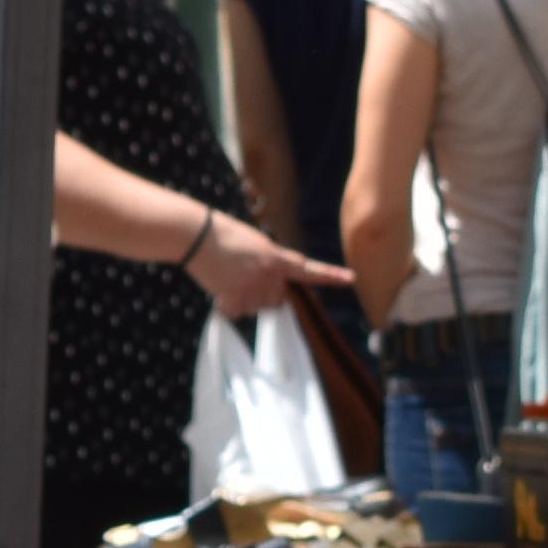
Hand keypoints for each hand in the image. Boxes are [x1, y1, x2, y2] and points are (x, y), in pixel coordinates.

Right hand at [190, 214, 352, 319]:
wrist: (196, 235)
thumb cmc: (220, 234)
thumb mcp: (254, 243)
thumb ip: (268, 264)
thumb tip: (266, 291)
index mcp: (276, 258)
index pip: (308, 270)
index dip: (331, 275)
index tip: (351, 279)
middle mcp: (270, 276)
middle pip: (275, 299)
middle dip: (261, 293)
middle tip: (240, 273)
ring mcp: (253, 289)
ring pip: (255, 308)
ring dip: (243, 299)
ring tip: (226, 276)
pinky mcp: (235, 299)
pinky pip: (235, 313)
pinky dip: (226, 305)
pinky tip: (217, 287)